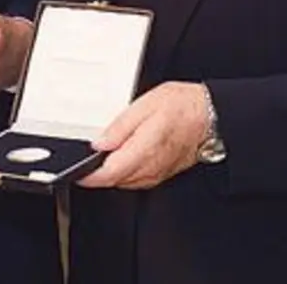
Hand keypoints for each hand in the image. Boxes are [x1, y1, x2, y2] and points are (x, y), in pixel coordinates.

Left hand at [78, 82, 209, 189]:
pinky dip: (124, 172)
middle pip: (113, 180)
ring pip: (123, 182)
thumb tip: (99, 144)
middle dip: (96, 172)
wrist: (210, 117)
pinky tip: (122, 158)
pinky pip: (135, 180)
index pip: (109, 174)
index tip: (76, 170)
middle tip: (87, 157)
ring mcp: (156, 173)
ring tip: (103, 154)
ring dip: (110, 172)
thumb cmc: (183, 106)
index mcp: (144, 149)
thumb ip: (120, 126)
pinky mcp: (160, 174)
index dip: (88, 176)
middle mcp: (150, 167)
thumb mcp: (145, 104)